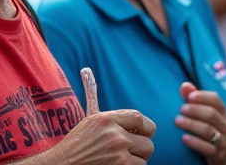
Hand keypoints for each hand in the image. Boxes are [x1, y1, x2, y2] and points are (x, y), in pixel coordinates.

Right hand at [35, 67, 155, 164]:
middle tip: (127, 152)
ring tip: (117, 160)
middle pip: (148, 143)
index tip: (140, 134)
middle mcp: (114, 135)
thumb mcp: (89, 119)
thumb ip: (92, 95)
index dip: (145, 128)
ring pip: (144, 159)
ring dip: (134, 162)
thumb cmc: (77, 143)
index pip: (140, 118)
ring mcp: (118, 154)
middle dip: (140, 149)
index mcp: (106, 119)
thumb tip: (86, 70)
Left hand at [175, 82, 225, 163]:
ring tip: (177, 121)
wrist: (224, 153)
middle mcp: (225, 124)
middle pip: (211, 114)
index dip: (202, 96)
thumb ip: (193, 98)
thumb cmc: (209, 126)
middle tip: (180, 109)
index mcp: (223, 111)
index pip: (215, 99)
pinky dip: (194, 142)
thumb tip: (184, 85)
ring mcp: (223, 140)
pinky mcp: (217, 154)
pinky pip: (207, 148)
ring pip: (208, 131)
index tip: (189, 97)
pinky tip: (183, 138)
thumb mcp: (205, 112)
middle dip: (194, 110)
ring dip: (191, 124)